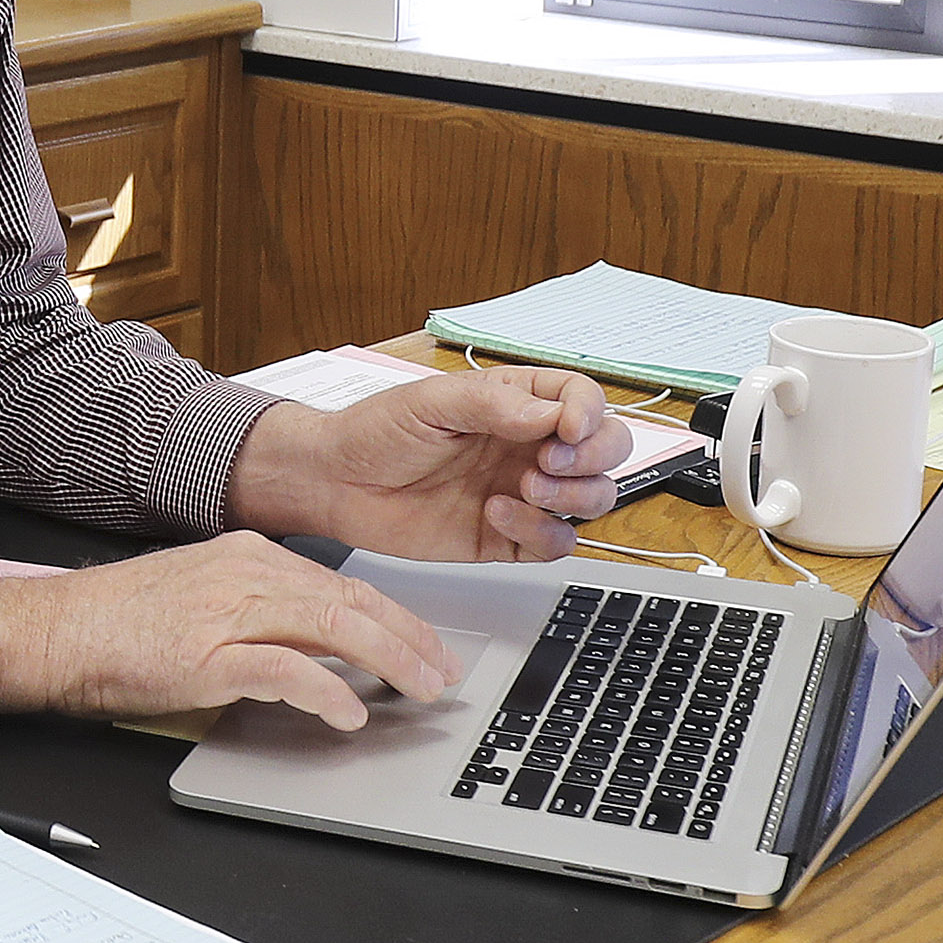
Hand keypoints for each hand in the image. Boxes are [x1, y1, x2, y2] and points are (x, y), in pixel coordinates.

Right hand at [0, 533, 459, 731]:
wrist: (59, 631)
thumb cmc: (120, 624)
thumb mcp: (202, 600)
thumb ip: (259, 614)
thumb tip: (315, 648)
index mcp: (249, 558)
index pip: (342, 584)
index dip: (396, 617)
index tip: (427, 645)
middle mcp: (247, 575)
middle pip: (352, 601)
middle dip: (409, 639)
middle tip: (443, 673)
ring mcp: (229, 612)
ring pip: (333, 626)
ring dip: (387, 661)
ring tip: (419, 690)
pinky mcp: (208, 655)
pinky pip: (285, 670)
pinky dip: (326, 691)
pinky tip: (350, 712)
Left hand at [225, 366, 631, 562]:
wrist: (337, 483)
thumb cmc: (376, 433)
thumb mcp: (430, 402)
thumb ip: (491, 404)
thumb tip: (549, 414)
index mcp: (516, 403)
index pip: (583, 399)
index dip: (589, 413)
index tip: (568, 429)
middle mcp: (528, 446)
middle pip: (605, 450)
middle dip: (592, 458)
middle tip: (550, 462)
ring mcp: (523, 492)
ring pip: (592, 499)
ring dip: (574, 496)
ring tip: (526, 487)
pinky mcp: (507, 537)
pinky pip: (554, 543)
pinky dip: (540, 533)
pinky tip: (497, 514)